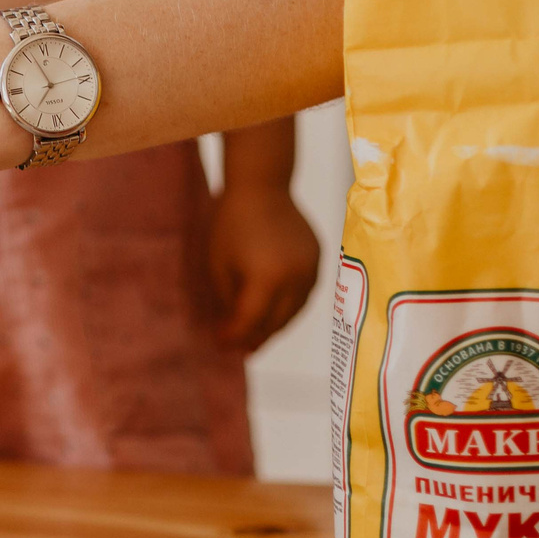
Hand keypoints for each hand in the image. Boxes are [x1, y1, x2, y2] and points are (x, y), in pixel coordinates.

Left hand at [206, 181, 318, 351]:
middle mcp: (295, 278)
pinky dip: (289, 307)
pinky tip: (275, 313)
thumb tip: (235, 327)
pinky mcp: (318, 260)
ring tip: (258, 336)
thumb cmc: (231, 224)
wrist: (262, 186)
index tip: (220, 344)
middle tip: (241, 350)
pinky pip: (305, 294)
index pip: (250, 321)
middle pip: (276, 322)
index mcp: (267, 279)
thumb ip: (229, 300)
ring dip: (276, 327)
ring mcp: (311, 270)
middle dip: (257, 338)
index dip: (234, 336)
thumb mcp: (220, 266)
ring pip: (294, 312)